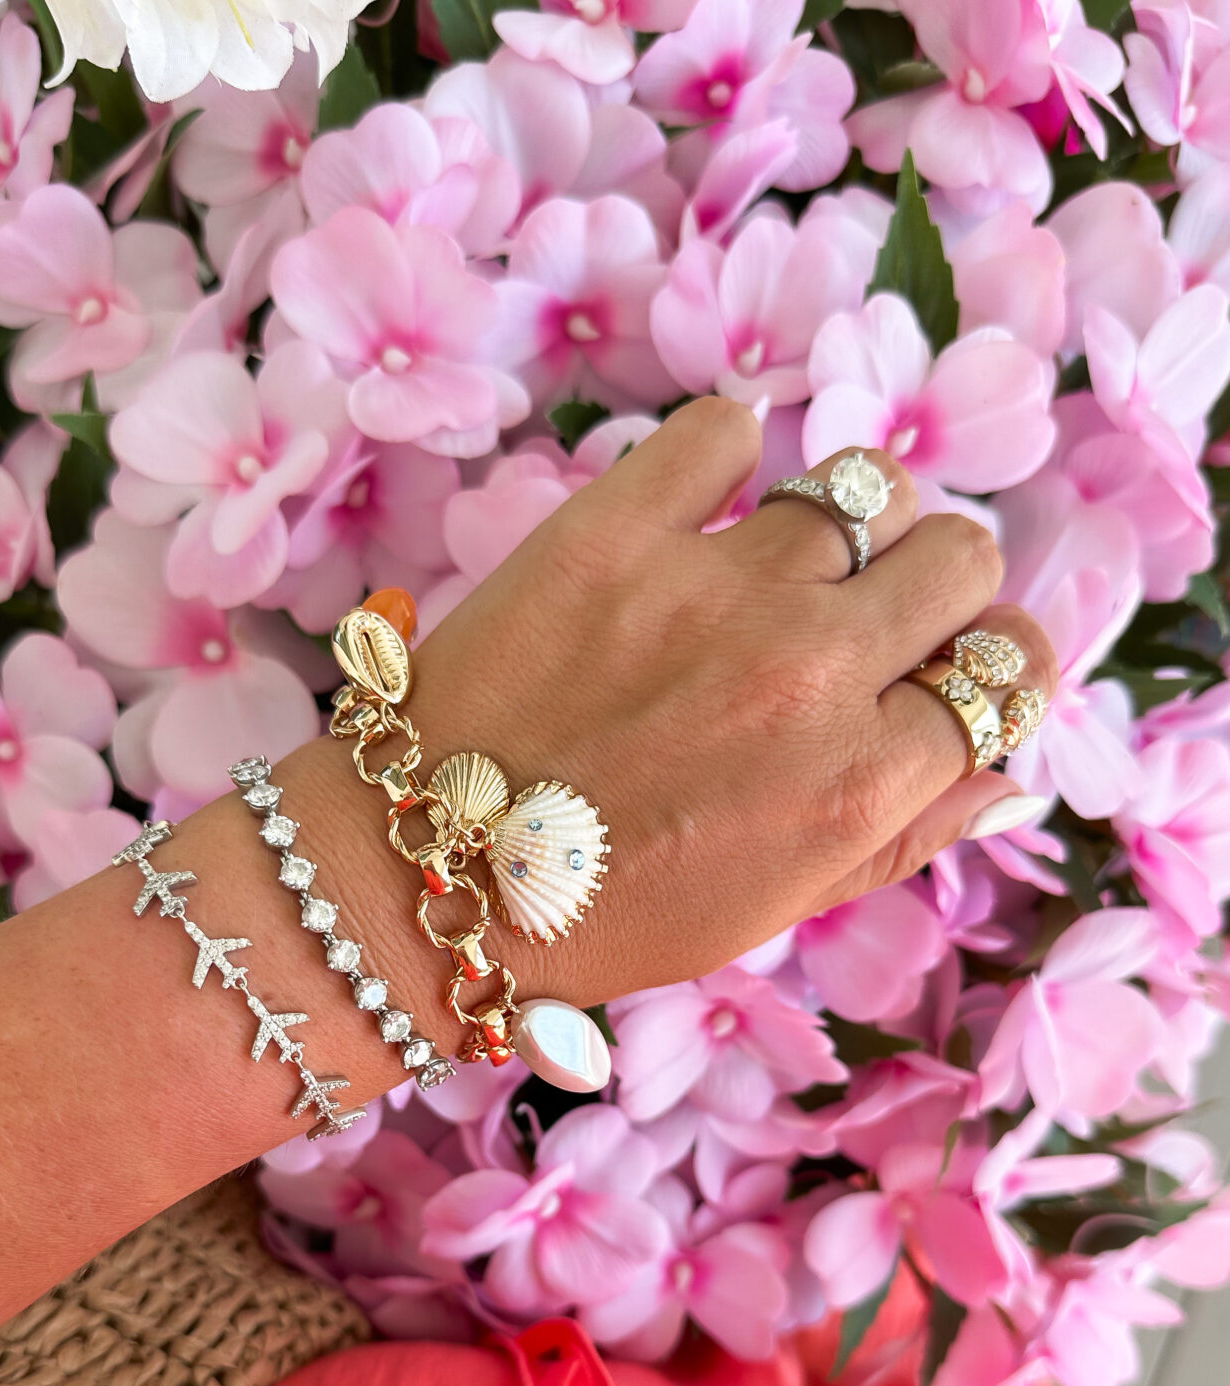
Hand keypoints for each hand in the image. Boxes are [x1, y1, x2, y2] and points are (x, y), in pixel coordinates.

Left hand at [301, 398, 1057, 1018]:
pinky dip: (727, 453)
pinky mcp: (615, 529)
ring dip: (839, 529)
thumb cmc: (600, 916)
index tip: (944, 676)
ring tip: (778, 572)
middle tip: (873, 619)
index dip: (984, 672)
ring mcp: (714, 586)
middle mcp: (810, 669)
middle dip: (937, 587)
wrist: (421, 880)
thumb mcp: (769, 910)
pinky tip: (706, 503)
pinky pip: (723, 429)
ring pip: (862, 487)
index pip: (1006, 671)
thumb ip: (898, 838)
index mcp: (859, 781)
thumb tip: (1001, 777)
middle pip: (960, 554)